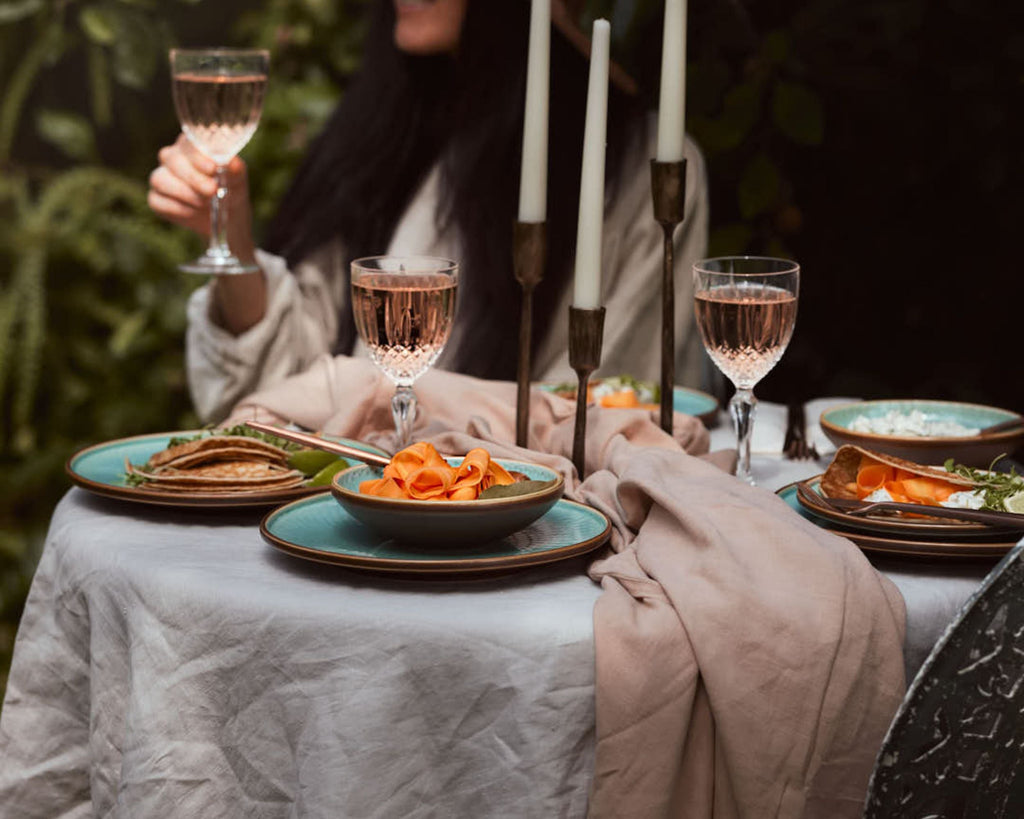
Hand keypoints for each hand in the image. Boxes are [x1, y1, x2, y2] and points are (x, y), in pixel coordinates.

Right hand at [147, 134, 254, 262]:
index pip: (188, 144)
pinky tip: (193, 212)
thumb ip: (234, 167)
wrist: (225, 213)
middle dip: (194, 178)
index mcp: (190, 145)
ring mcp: (161, 176)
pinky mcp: (156, 198)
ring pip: (160, 180)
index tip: (213, 168)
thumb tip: (231, 162)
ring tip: (205, 203)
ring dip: (185, 194)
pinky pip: (158, 201)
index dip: (198, 156)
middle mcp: (171, 157)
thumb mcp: (237, 177)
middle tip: (212, 190)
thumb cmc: (230, 187)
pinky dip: (178, 209)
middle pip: (173, 160)